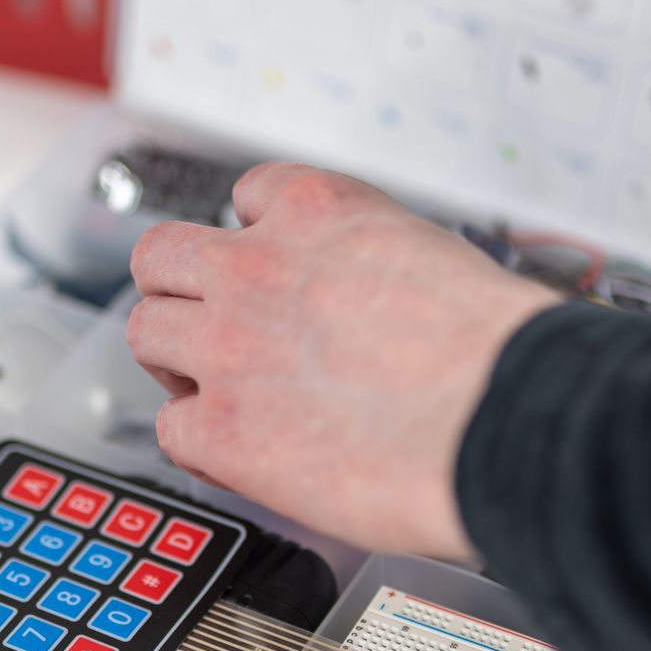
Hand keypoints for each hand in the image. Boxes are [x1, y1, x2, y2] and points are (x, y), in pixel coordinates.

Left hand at [127, 163, 557, 557]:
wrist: (505, 417)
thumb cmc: (499, 353)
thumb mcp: (437, 259)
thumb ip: (377, 269)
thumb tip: (372, 306)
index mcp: (320, 211)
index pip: (246, 197)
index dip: (251, 238)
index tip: (263, 266)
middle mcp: (259, 268)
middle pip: (162, 256)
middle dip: (182, 291)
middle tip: (212, 327)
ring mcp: (230, 347)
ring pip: (146, 330)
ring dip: (174, 358)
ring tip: (212, 389)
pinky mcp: (225, 430)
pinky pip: (171, 428)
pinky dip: (200, 441)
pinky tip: (238, 453)